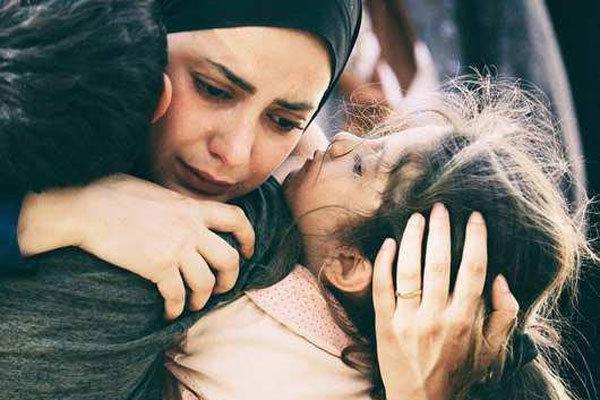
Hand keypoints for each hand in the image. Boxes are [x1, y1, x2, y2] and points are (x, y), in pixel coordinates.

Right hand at [18, 174, 254, 319]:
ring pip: (206, 283)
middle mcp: (190, 229)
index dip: (248, 237)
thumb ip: (171, 201)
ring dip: (203, 299)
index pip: (236, 219)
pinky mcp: (157, 268)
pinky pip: (177, 295)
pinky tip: (170, 313)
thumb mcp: (151, 188)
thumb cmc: (111, 194)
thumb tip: (172, 205)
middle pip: (229, 259)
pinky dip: (176, 309)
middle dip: (230, 278)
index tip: (247, 250)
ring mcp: (176, 249)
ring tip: (195, 304)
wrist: (86, 211)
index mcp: (191, 208)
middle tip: (222, 287)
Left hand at [372, 203, 518, 399]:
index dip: (475, 239)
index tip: (474, 217)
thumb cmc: (459, 373)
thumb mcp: (492, 351)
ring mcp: (407, 320)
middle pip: (438, 263)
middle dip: (440, 230)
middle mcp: (436, 316)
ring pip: (408, 270)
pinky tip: (389, 243)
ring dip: (413, 239)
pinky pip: (382, 287)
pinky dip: (384, 263)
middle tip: (440, 208)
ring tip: (416, 218)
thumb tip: (500, 279)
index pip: (472, 270)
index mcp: (465, 320)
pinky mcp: (384, 324)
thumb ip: (504, 315)